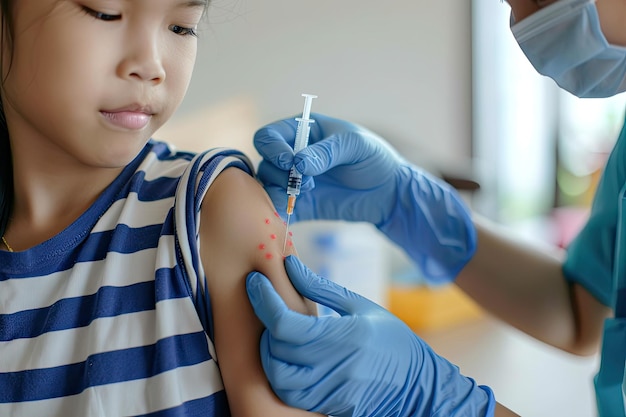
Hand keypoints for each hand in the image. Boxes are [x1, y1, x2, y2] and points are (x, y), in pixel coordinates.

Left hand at [246, 256, 495, 416]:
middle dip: (263, 326)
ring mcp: (330, 391)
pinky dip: (280, 374)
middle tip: (265, 306)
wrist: (416, 386)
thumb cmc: (390, 338)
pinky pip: (290, 393)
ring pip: (277, 376)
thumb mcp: (359, 306)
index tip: (254, 280)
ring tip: (276, 333)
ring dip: (268, 353)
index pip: (285, 324)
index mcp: (344, 336)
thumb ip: (319, 287)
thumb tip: (288, 264)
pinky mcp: (327, 405)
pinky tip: (286, 355)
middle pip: (275, 350)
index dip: (262, 299)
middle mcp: (334, 367)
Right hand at [254, 114, 475, 283]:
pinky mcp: (300, 205)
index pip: (270, 136)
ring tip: (307, 192)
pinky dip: (279, 209)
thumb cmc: (374, 158)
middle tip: (304, 181)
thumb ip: (326, 152)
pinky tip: (293, 209)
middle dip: (278, 172)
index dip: (273, 148)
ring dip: (280, 189)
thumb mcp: (354, 146)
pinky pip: (278, 207)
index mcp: (303, 131)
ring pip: (267, 185)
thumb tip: (298, 165)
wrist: (389, 192)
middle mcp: (292, 155)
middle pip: (265, 161)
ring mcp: (294, 181)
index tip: (289, 162)